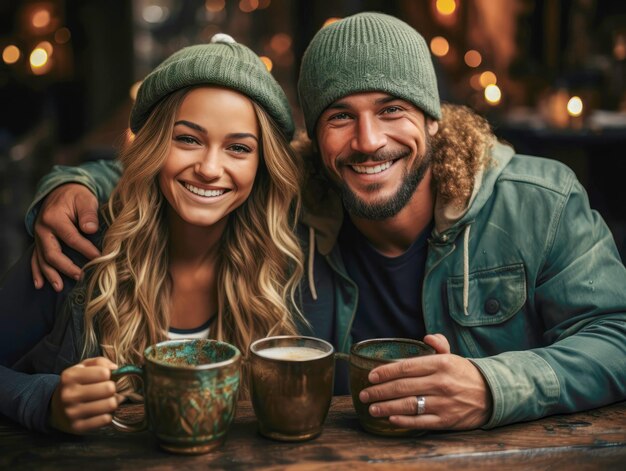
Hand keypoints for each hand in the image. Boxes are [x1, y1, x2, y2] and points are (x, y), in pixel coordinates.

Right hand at [31, 184, 100, 291]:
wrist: (61, 190)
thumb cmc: (77, 196)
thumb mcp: (85, 199)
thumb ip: (88, 214)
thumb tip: (90, 229)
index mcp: (54, 218)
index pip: (71, 238)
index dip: (86, 249)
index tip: (99, 258)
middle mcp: (42, 229)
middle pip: (52, 252)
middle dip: (66, 267)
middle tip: (81, 276)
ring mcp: (38, 236)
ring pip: (42, 259)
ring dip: (50, 274)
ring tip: (59, 287)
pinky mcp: (39, 241)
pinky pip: (35, 258)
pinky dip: (37, 272)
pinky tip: (40, 284)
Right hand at [49, 357, 121, 433]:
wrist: (56, 409)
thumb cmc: (76, 384)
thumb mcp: (83, 367)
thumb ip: (100, 362)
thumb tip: (115, 368)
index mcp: (70, 376)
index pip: (104, 373)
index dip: (108, 374)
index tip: (104, 377)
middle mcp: (69, 394)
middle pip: (109, 388)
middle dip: (112, 388)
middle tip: (107, 390)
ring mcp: (72, 412)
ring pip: (110, 404)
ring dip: (112, 402)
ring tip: (104, 400)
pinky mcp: (78, 427)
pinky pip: (106, 419)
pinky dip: (107, 415)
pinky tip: (100, 412)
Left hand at [359, 334, 492, 429]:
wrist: (492, 394)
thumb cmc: (465, 374)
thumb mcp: (453, 356)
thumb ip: (438, 345)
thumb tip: (427, 337)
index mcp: (440, 364)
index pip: (406, 367)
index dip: (385, 372)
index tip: (371, 376)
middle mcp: (440, 383)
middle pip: (402, 387)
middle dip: (379, 391)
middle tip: (364, 394)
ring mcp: (443, 403)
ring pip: (408, 404)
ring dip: (386, 406)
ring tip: (372, 408)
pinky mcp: (446, 420)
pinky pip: (420, 421)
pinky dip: (404, 420)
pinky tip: (391, 418)